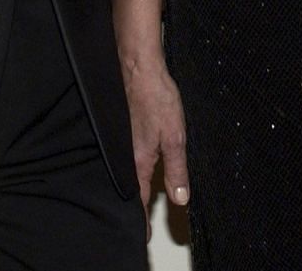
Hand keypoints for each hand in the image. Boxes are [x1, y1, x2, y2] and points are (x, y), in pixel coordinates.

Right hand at [121, 53, 189, 228]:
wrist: (137, 65)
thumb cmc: (156, 97)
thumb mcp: (175, 137)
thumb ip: (177, 169)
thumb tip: (180, 199)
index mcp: (138, 160)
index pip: (139, 199)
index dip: (141, 220)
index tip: (144, 236)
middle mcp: (125, 154)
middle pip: (129, 188)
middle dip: (135, 206)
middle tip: (141, 222)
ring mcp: (121, 140)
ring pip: (126, 172)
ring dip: (133, 187)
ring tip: (139, 200)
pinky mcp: (120, 128)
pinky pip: (123, 156)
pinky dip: (130, 167)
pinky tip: (136, 164)